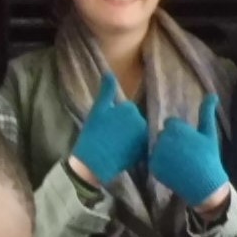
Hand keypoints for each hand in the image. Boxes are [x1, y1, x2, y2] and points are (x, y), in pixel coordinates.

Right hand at [69, 72, 149, 187]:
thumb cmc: (92, 134)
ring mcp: (143, 137)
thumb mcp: (98, 110)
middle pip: (135, 122)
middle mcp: (140, 121)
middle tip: (111, 139)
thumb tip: (109, 73)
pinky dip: (135, 150)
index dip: (117, 119)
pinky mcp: (144, 151)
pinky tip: (123, 155)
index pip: (128, 110)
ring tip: (117, 147)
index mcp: (129, 108)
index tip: (107, 128)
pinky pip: (142, 147)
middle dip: (126, 129)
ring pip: (139, 134)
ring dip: (131, 139)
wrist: (92, 163)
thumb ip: (106, 91)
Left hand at [149, 94, 231, 211]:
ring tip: (180, 164)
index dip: (181, 135)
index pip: (171, 125)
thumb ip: (207, 112)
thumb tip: (212, 94)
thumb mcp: (210, 133)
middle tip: (186, 156)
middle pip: (163, 136)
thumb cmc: (209, 157)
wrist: (205, 185)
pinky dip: (162, 166)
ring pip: (158, 148)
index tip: (190, 145)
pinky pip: (154, 162)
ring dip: (166, 154)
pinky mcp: (153, 167)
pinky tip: (174, 171)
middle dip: (172, 144)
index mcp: (175, 128)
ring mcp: (156, 153)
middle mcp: (162, 138)